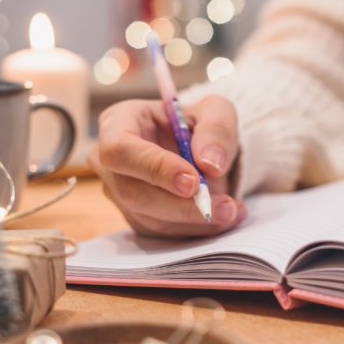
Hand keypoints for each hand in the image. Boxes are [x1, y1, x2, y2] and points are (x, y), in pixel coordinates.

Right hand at [87, 95, 246, 237]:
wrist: (201, 148)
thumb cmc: (199, 123)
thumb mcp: (216, 110)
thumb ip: (217, 129)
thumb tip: (210, 164)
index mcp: (118, 122)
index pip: (120, 149)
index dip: (154, 168)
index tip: (193, 181)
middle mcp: (109, 162)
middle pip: (132, 191)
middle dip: (181, 204)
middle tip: (224, 206)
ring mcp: (119, 193)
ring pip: (149, 218)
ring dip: (195, 221)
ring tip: (233, 210)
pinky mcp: (136, 218)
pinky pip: (163, 233)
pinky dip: (198, 229)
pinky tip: (226, 216)